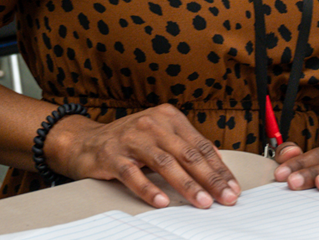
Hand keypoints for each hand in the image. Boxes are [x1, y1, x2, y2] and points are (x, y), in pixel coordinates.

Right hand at [46, 103, 240, 208]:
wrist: (85, 141)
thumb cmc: (129, 141)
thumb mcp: (160, 136)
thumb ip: (185, 147)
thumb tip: (218, 168)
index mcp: (168, 117)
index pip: (201, 145)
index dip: (219, 169)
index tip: (233, 188)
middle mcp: (152, 124)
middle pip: (188, 154)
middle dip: (211, 178)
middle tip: (226, 197)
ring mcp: (131, 138)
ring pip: (165, 163)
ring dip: (187, 185)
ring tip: (203, 201)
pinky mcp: (112, 155)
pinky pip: (133, 174)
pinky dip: (148, 189)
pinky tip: (162, 201)